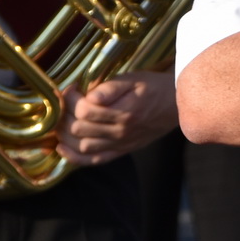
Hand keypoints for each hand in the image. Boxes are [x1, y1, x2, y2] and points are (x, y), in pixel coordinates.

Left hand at [58, 71, 177, 164]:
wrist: (177, 107)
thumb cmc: (154, 88)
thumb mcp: (135, 79)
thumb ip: (111, 87)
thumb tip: (90, 95)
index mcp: (124, 112)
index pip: (85, 110)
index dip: (72, 98)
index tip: (73, 87)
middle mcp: (121, 132)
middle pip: (79, 128)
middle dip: (66, 113)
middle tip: (67, 100)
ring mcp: (120, 144)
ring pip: (81, 145)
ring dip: (65, 133)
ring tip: (63, 117)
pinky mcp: (120, 151)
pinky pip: (93, 161)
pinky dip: (74, 157)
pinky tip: (62, 147)